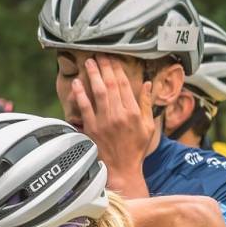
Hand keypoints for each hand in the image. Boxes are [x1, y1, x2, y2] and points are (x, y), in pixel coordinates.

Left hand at [72, 56, 156, 188]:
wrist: (123, 171)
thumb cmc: (136, 150)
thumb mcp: (148, 127)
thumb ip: (147, 104)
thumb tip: (147, 84)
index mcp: (134, 113)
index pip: (125, 85)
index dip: (117, 69)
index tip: (112, 59)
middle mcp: (120, 115)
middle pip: (111, 85)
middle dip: (104, 67)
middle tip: (99, 55)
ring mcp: (105, 122)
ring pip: (99, 93)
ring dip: (93, 75)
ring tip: (89, 62)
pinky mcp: (93, 129)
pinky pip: (85, 108)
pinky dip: (81, 95)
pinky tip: (77, 83)